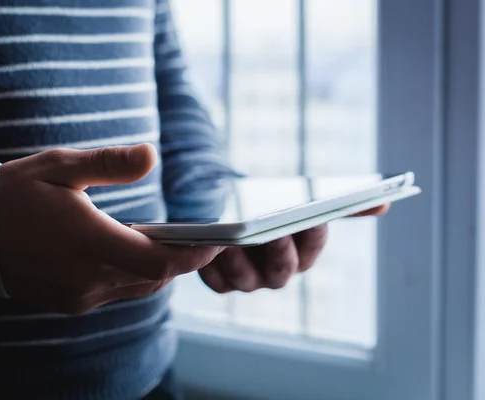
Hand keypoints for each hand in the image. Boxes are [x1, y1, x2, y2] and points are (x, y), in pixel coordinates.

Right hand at [0, 144, 223, 313]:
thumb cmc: (13, 194)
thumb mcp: (60, 166)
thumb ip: (109, 163)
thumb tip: (151, 155)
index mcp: (87, 240)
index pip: (158, 261)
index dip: (194, 254)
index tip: (217, 241)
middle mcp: (86, 277)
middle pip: (154, 277)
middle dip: (182, 260)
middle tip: (202, 240)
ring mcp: (76, 295)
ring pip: (137, 288)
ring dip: (159, 269)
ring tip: (172, 245)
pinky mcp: (68, 303)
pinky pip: (115, 293)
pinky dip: (132, 276)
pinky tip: (132, 255)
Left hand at [199, 205, 388, 292]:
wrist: (228, 205)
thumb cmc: (268, 203)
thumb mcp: (299, 199)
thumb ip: (339, 204)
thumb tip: (385, 203)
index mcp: (301, 253)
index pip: (312, 246)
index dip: (313, 233)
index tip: (310, 215)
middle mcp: (277, 273)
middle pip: (281, 271)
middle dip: (277, 251)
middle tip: (269, 232)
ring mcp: (247, 281)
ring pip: (246, 280)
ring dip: (238, 260)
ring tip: (229, 238)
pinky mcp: (220, 281)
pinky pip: (216, 281)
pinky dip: (211, 266)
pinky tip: (206, 247)